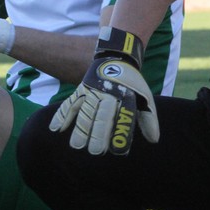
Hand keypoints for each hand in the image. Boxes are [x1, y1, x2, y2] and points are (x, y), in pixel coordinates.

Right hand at [49, 27, 157, 155]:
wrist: (117, 58)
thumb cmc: (132, 84)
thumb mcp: (144, 97)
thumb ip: (148, 119)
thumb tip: (154, 140)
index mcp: (124, 96)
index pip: (122, 117)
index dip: (120, 133)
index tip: (118, 151)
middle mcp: (106, 94)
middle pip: (101, 116)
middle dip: (97, 133)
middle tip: (95, 151)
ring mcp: (91, 91)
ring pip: (84, 111)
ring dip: (79, 128)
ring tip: (75, 146)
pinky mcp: (80, 90)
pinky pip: (69, 103)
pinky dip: (61, 115)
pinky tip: (55, 129)